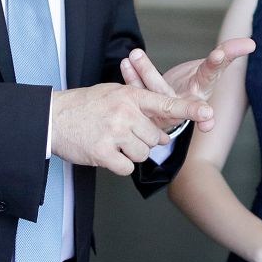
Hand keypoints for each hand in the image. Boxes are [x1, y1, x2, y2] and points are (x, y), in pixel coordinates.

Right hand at [50, 84, 210, 175]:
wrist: (52, 117)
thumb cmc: (83, 106)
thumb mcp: (112, 93)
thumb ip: (138, 105)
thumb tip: (162, 125)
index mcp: (129, 96)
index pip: (166, 105)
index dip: (190, 110)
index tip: (209, 114)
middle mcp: (124, 113)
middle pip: (155, 138)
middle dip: (145, 141)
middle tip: (125, 135)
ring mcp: (114, 133)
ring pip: (143, 154)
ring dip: (132, 154)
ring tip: (113, 143)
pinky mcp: (103, 153)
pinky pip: (127, 167)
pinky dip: (119, 165)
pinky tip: (106, 154)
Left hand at [120, 39, 254, 129]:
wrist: (171, 111)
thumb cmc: (193, 85)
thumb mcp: (210, 70)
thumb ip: (227, 56)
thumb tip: (251, 44)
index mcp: (203, 89)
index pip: (211, 73)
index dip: (218, 62)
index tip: (220, 53)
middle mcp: (185, 103)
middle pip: (186, 95)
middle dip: (182, 85)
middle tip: (175, 86)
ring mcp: (166, 107)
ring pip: (157, 91)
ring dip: (146, 73)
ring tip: (135, 54)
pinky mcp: (148, 107)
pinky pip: (138, 92)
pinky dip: (131, 78)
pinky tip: (126, 62)